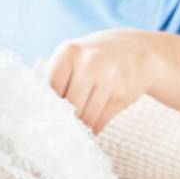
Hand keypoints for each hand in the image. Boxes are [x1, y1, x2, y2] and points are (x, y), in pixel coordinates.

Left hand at [42, 30, 159, 131]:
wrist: (137, 51)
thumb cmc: (96, 57)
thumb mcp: (74, 56)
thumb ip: (57, 78)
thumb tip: (42, 112)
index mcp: (70, 52)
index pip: (51, 90)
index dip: (49, 105)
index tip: (48, 115)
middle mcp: (90, 63)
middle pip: (69, 107)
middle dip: (66, 119)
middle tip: (63, 125)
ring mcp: (109, 78)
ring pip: (86, 118)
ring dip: (81, 126)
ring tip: (78, 125)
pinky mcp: (123, 94)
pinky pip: (101, 121)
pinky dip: (94, 127)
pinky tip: (92, 123)